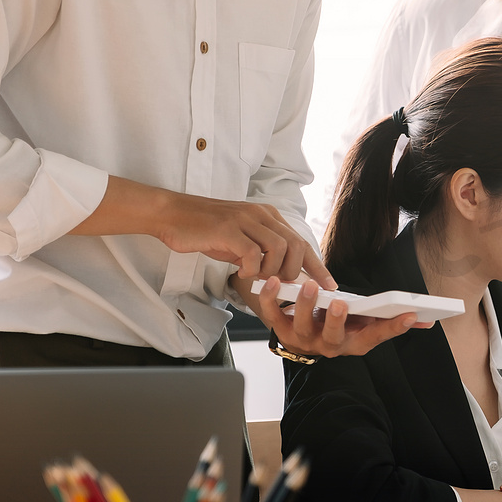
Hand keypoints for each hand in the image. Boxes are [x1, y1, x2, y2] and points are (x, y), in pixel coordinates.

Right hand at [74, 177, 333, 285]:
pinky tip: (241, 273)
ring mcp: (245, 220)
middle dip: (296, 272)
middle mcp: (261, 214)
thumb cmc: (206, 231)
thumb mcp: (240, 240)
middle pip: (296, 245)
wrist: (172, 215)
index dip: (318, 266)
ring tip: (259, 279)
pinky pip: (252, 252)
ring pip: (279, 248)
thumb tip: (281, 276)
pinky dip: (251, 268)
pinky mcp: (228, 229)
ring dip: (273, 270)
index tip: (330, 286)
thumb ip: (261, 252)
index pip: (302, 241)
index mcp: (268, 216)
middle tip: (283, 286)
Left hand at [238, 275, 428, 356]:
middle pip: (334, 337)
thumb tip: (426, 320)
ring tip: (310, 286)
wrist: (307, 338)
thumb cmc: (342, 326)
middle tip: (341, 303)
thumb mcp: (368, 326)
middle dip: (337, 321)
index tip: (411, 313)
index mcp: (355, 343)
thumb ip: (392, 322)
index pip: (377, 337)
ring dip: (305, 306)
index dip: (394, 327)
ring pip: (303, 326)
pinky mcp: (282, 330)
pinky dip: (273, 299)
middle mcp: (329, 346)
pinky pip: (274, 315)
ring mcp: (304, 339)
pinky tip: (275, 281)